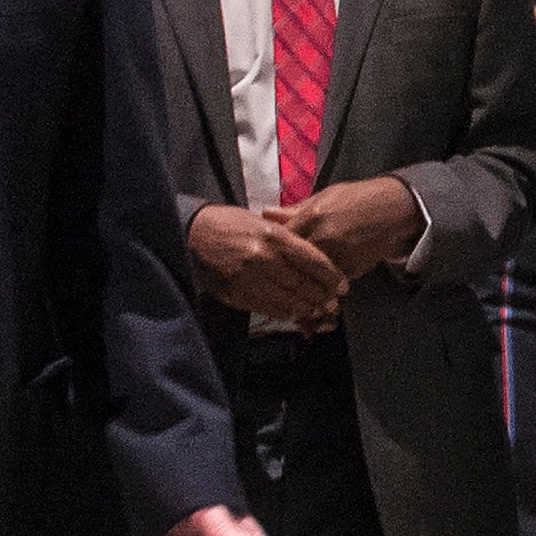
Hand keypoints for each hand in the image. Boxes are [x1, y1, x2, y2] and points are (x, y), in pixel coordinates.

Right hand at [188, 203, 346, 328]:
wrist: (193, 234)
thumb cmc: (232, 223)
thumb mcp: (263, 223)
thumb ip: (289, 240)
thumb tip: (317, 260)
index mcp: (274, 236)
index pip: (314, 261)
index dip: (332, 276)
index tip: (343, 285)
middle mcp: (264, 259)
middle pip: (305, 285)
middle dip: (324, 297)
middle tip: (334, 302)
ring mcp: (249, 279)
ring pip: (289, 302)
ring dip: (308, 309)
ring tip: (319, 310)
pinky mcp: (237, 294)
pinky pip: (269, 308)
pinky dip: (286, 313)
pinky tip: (296, 312)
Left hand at [270, 176, 422, 290]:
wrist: (394, 208)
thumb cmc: (358, 198)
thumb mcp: (324, 197)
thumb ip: (294, 210)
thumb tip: (266, 213)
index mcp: (312, 217)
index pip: (280, 240)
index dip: (270, 249)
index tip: (263, 255)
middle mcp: (323, 238)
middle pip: (291, 263)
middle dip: (281, 272)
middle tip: (270, 279)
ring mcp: (338, 256)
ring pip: (309, 279)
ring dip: (299, 286)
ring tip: (288, 291)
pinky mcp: (352, 269)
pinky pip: (329, 284)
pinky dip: (319, 289)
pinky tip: (312, 290)